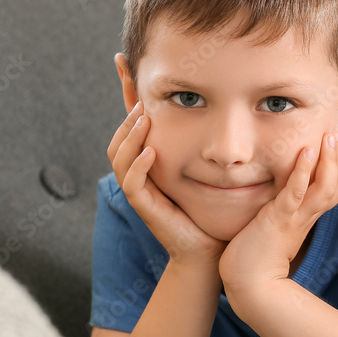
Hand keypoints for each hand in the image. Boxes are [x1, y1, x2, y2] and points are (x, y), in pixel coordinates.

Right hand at [108, 101, 227, 266]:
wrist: (209, 249)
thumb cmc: (210, 209)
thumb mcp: (205, 172)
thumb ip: (204, 149)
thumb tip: (220, 119)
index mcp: (149, 169)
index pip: (130, 137)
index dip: (128, 113)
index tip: (136, 88)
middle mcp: (140, 179)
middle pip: (117, 144)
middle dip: (125, 121)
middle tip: (141, 102)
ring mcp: (141, 194)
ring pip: (119, 161)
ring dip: (130, 138)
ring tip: (143, 119)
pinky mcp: (146, 209)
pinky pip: (132, 185)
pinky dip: (138, 166)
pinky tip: (150, 152)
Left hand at [219, 131, 337, 307]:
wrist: (248, 285)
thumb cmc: (256, 255)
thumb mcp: (275, 225)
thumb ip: (282, 209)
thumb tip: (280, 192)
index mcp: (307, 217)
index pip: (335, 189)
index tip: (333, 144)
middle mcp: (307, 216)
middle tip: (334, 133)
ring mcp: (295, 218)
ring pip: (325, 188)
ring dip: (328, 160)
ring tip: (327, 137)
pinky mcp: (279, 220)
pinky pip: (296, 194)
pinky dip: (303, 172)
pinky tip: (305, 152)